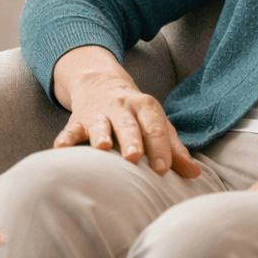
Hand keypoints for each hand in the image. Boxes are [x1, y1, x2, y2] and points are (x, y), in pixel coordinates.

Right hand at [52, 46, 200, 177]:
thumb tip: (196, 174)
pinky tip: (61, 149)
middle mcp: (122, 107)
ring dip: (100, 134)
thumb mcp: (156, 123)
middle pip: (128, 123)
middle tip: (134, 156)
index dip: (160, 147)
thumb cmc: (136, 114)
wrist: (100, 83)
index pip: (155, 126)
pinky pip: (71, 129)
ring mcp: (99, 112)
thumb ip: (175, 149)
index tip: (163, 169)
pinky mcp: (78, 119)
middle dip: (131, 139)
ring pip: (100, 123)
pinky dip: (66, 138)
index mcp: (145, 107)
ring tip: (101, 146)